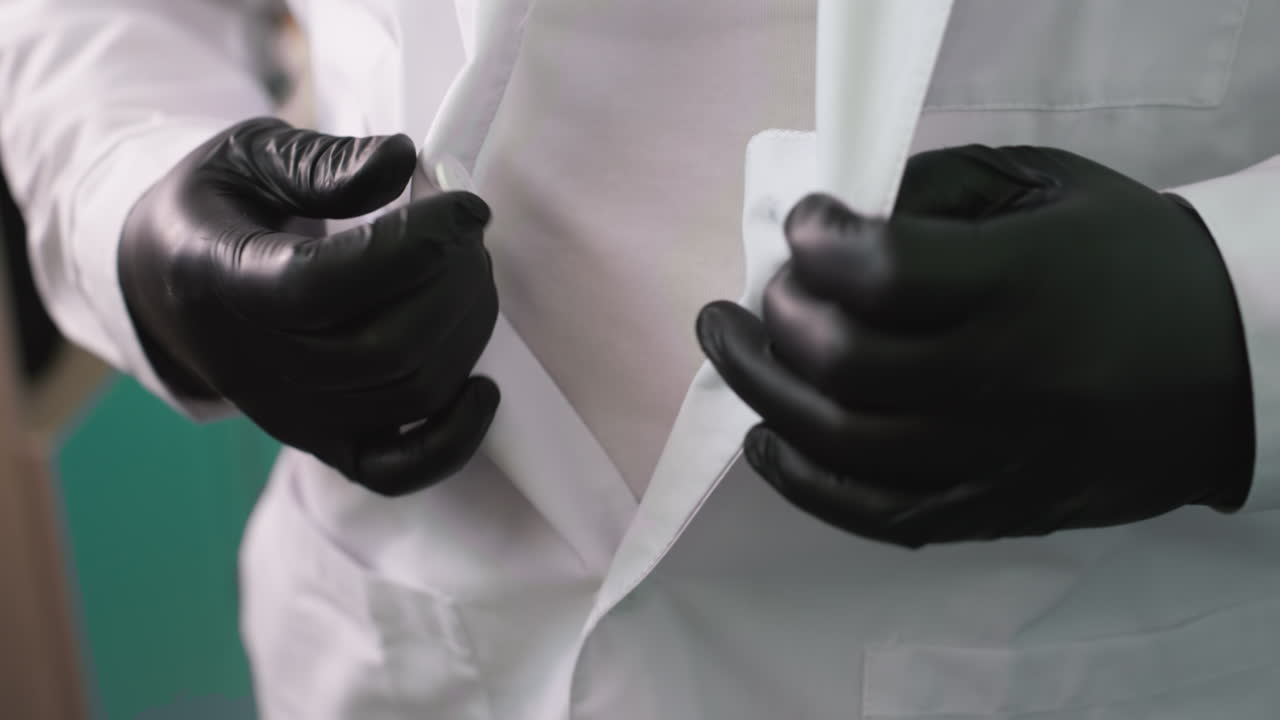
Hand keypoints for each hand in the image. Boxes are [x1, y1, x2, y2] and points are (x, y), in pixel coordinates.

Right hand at [119, 117, 498, 495]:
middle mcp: (254, 365)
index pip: (326, 285)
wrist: (172, 287)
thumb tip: (401, 161)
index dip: (413, 247)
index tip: (465, 207)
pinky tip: (482, 388)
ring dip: (467, 329)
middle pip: (385, 347)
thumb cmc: (222, 212)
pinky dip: (456, 438)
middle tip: (468, 232)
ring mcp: (292, 416)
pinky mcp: (327, 442)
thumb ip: (321, 161)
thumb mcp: (249, 157)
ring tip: (469, 270)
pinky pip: (401, 470)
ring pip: (408, 393)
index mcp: (221, 282)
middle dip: (454, 281)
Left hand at [697, 145, 1254, 546]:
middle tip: (763, 292)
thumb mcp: (1047, 189)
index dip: (818, 243)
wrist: (1238, 366)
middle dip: (778, 320)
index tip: (807, 224)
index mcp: (1026, 285)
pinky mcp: (996, 510)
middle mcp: (1009, 379)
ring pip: (845, 444)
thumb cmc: (1133, 262)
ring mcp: (1000, 458)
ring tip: (732, 347)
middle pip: (847, 364)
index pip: (884, 273)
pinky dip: (804, 483)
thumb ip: (937, 192)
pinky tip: (766, 442)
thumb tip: (837, 224)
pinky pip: (877, 515)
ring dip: (763, 392)